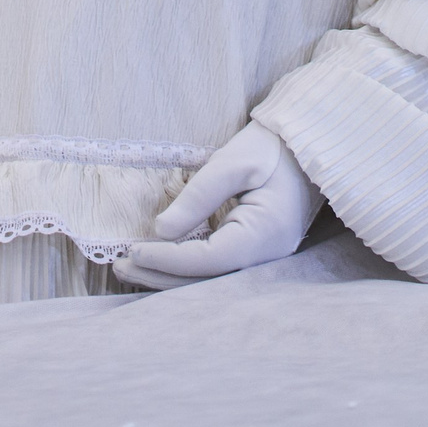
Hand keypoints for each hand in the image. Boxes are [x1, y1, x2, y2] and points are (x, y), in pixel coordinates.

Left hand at [114, 123, 321, 289]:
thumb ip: (198, 196)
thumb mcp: (234, 162)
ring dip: (169, 277)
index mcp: (264, 235)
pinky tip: (158, 262)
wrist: (309, 146)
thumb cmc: (273, 148)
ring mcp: (263, 258)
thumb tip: (161, 230)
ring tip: (129, 267)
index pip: (206, 260)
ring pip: (210, 280)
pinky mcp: (255, 251)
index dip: (166, 259)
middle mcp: (266, 257)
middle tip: (118, 266)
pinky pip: (217, 268)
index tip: (131, 251)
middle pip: (206, 281)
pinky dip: (185, 268)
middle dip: (160, 276)